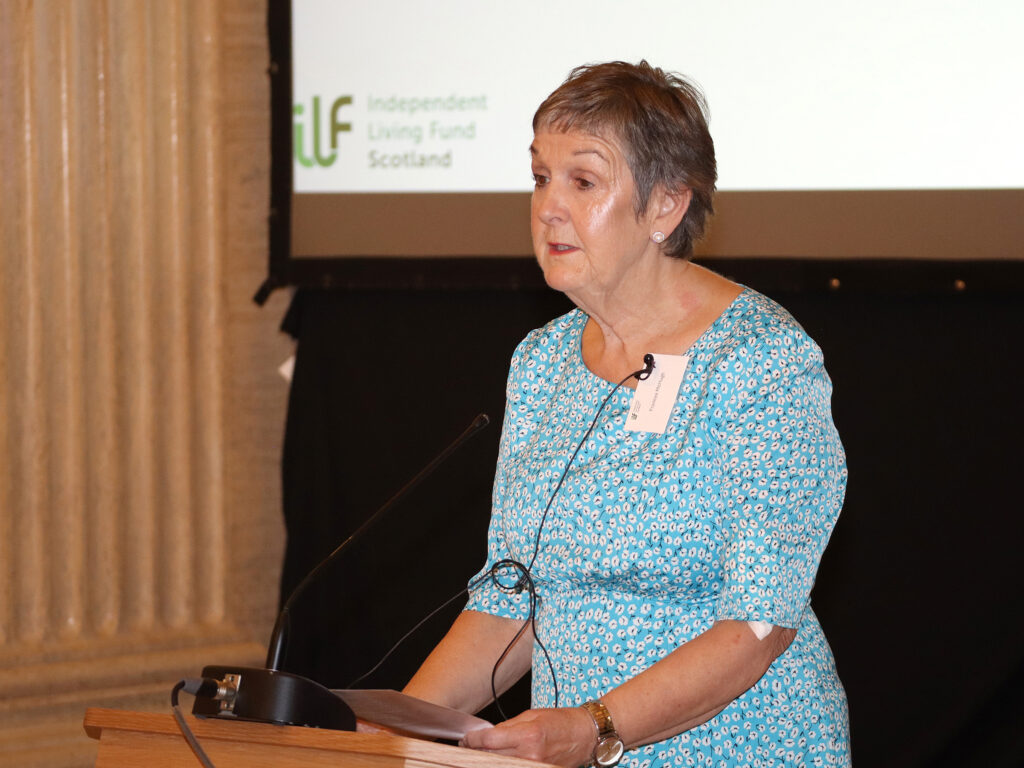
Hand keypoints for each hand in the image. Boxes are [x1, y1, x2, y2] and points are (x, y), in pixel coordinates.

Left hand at [461, 706, 595, 766]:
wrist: (584, 735)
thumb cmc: (560, 721)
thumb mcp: (532, 715)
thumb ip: (507, 727)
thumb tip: (487, 735)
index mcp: (528, 735)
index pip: (489, 740)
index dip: (472, 739)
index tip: (466, 738)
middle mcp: (530, 754)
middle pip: (491, 756)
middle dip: (476, 750)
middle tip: (469, 746)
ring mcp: (535, 767)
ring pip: (499, 765)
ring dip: (488, 760)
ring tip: (482, 753)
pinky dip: (504, 763)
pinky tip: (500, 759)